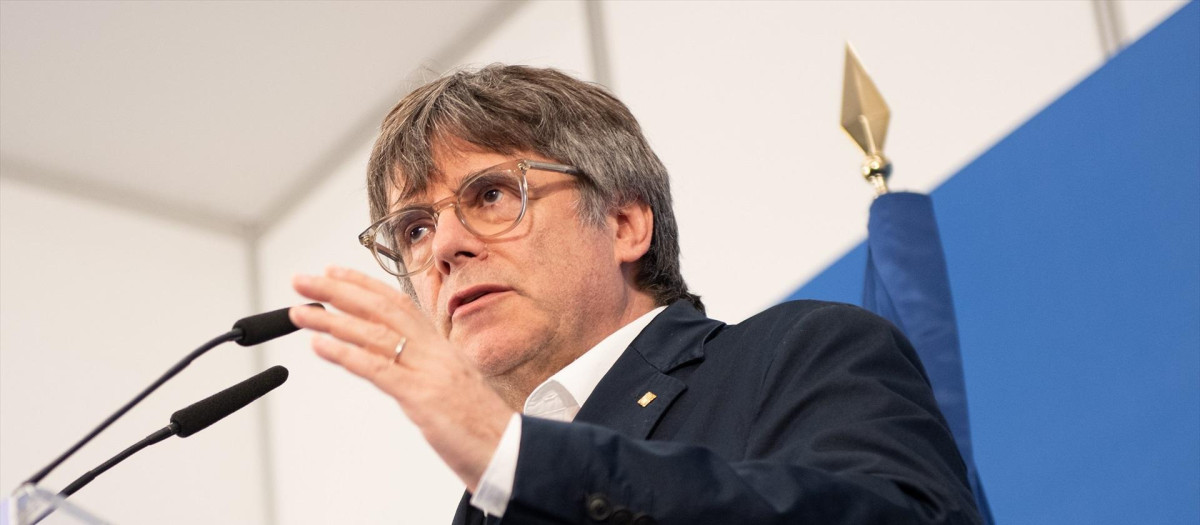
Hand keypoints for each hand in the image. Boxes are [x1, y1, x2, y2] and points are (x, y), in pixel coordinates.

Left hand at [289, 265, 513, 491]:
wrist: (512, 455)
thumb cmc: (483, 429)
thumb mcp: (454, 390)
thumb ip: (428, 372)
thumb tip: (400, 366)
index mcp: (442, 348)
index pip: (399, 304)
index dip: (364, 284)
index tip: (334, 272)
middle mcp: (436, 352)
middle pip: (382, 310)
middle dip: (338, 291)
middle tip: (303, 280)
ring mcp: (430, 373)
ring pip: (376, 335)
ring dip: (332, 320)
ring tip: (300, 312)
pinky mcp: (423, 398)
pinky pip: (379, 370)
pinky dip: (346, 354)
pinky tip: (321, 345)